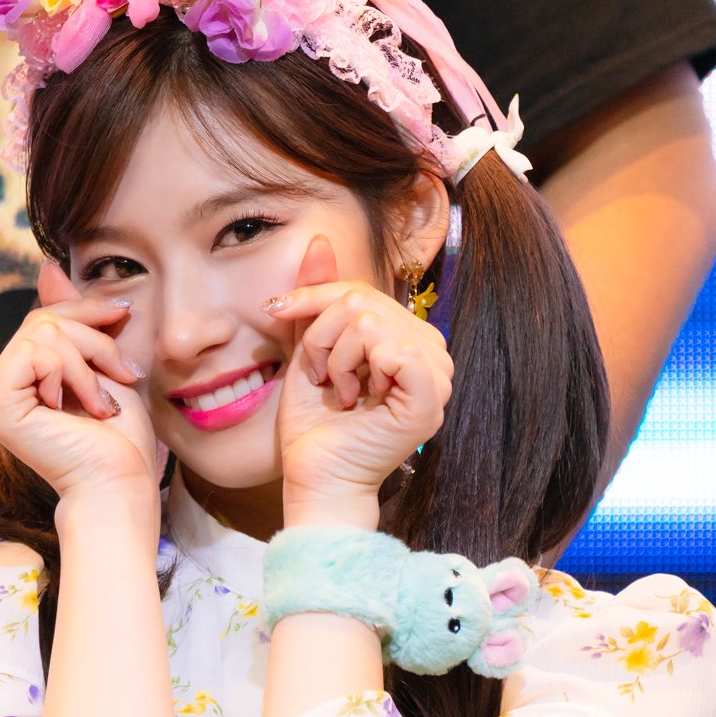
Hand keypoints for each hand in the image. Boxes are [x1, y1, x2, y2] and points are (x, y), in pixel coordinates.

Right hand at [0, 262, 160, 499]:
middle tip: (121, 376)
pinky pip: (35, 352)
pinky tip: (78, 410)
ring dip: (88, 364)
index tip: (124, 317)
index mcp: (14, 379)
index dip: (87, 311)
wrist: (120, 481)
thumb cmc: (119, 436)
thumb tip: (47, 267)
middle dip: (93, 341)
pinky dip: (71, 374)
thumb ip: (71, 317)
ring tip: (100, 404)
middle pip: (42, 320)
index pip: (43, 318)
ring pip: (42, 333)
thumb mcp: (100, 360)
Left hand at [271, 236, 453, 522]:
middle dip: (321, 337)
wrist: (315, 476)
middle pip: (362, 301)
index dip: (314, 297)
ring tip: (340, 393)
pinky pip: (392, 348)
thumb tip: (318, 240)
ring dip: (335, 358)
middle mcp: (431, 353)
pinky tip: (357, 398)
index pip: (360, 290)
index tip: (279, 314)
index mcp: (408, 338)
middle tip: (322, 378)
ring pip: (370, 321)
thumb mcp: (308, 348)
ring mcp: (436, 376)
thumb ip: (317, 298)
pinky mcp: (429, 399)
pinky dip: (358, 368)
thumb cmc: (315, 424)